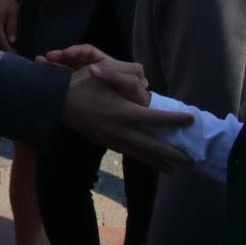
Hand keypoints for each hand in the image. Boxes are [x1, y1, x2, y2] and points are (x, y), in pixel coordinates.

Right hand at [0, 0, 19, 50]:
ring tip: (10, 52)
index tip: (15, 55)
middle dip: (3, 50)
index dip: (7, 49)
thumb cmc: (9, 3)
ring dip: (0, 47)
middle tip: (13, 56)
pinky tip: (4, 44)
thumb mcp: (13, 15)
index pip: (0, 41)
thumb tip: (12, 41)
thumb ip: (12, 28)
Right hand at [38, 43, 150, 103]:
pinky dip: (56, 76)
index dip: (76, 51)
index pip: (88, 51)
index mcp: (106, 63)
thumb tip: (93, 68)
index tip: (65, 54)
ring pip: (68, 67)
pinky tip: (44, 74)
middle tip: (47, 57)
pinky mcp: (82, 89)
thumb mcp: (130, 87)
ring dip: (55, 64)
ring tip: (40, 62)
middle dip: (60, 56)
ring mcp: (87, 79)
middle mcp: (95, 68)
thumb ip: (117, 76)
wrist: (133, 118)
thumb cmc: (134, 99)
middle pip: (74, 57)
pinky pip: (66, 80)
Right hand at [59, 69, 191, 170]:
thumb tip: (144, 85)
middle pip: (152, 146)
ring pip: (140, 153)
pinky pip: (129, 153)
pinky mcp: (105, 142)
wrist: (54, 102)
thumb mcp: (104, 76)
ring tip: (174, 168)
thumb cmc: (80, 85)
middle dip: (172, 154)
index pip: (156, 118)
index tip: (191, 120)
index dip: (175, 120)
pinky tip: (150, 161)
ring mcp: (111, 139)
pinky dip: (142, 158)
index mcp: (123, 112)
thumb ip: (126, 78)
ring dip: (158, 161)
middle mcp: (120, 130)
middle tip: (191, 161)